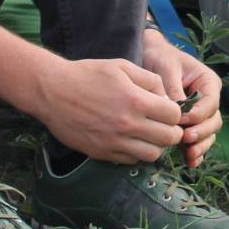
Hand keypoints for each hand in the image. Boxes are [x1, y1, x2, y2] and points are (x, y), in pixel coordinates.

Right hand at [32, 56, 182, 164]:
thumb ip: (150, 80)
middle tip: (164, 125)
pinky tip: (132, 141)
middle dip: (172, 131)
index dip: (176, 112)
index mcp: (136, 101)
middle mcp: (128, 125)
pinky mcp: (102, 153)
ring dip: (156, 146)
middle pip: (169, 139)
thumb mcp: (122, 67)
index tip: (168, 109)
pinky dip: (137, 153)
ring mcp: (114, 142)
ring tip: (150, 135)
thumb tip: (167, 97)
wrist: (52, 91)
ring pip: (152, 155)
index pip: (174, 116)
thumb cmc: (88, 74)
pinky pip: (131, 161)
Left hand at [142, 27, 224, 167]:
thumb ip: (173, 87)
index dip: (198, 114)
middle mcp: (208, 100)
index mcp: (208, 83)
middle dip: (202, 132)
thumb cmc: (161, 58)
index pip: (210, 103)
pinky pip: (198, 140)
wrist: (151, 58)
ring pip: (208, 133)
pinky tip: (190, 162)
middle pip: (213, 121)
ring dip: (201, 145)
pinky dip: (196, 151)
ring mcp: (200, 114)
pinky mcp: (190, 124)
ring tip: (189, 154)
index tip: (182, 120)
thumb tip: (177, 110)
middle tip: (185, 138)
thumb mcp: (167, 67)